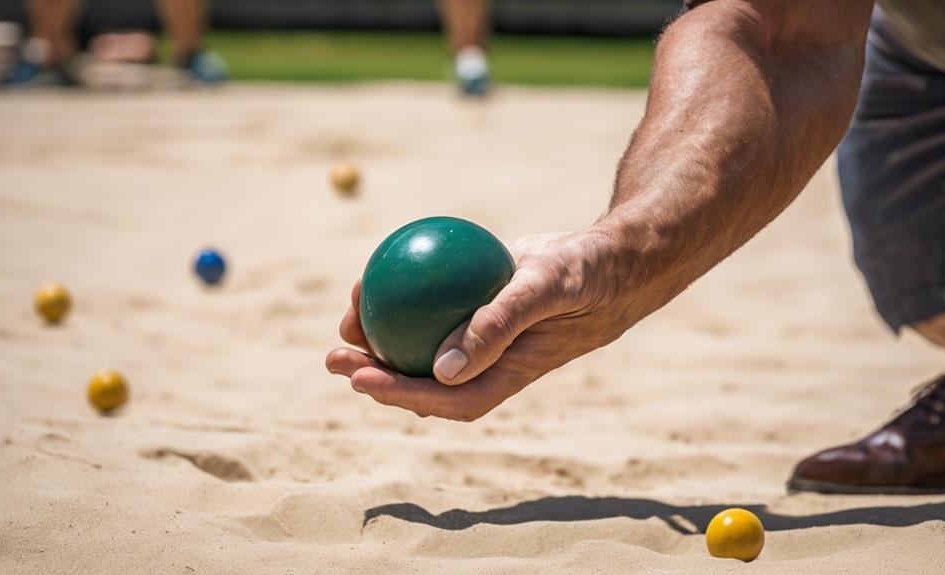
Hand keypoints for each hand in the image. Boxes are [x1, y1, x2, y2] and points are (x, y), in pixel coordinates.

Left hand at [326, 227, 637, 420]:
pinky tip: (379, 276)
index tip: (359, 378)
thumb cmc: (586, 276)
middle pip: (424, 379)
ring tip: (346, 322)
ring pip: (424, 346)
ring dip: (382, 341)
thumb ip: (498, 326)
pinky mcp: (479, 304)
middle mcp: (489, 360)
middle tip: (333, 358)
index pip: (446, 397)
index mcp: (507, 372)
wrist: (611, 257)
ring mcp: (482, 334)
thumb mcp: (544, 291)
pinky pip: (434, 308)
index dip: (400, 396)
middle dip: (376, 376)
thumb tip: (441, 370)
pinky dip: (405, 301)